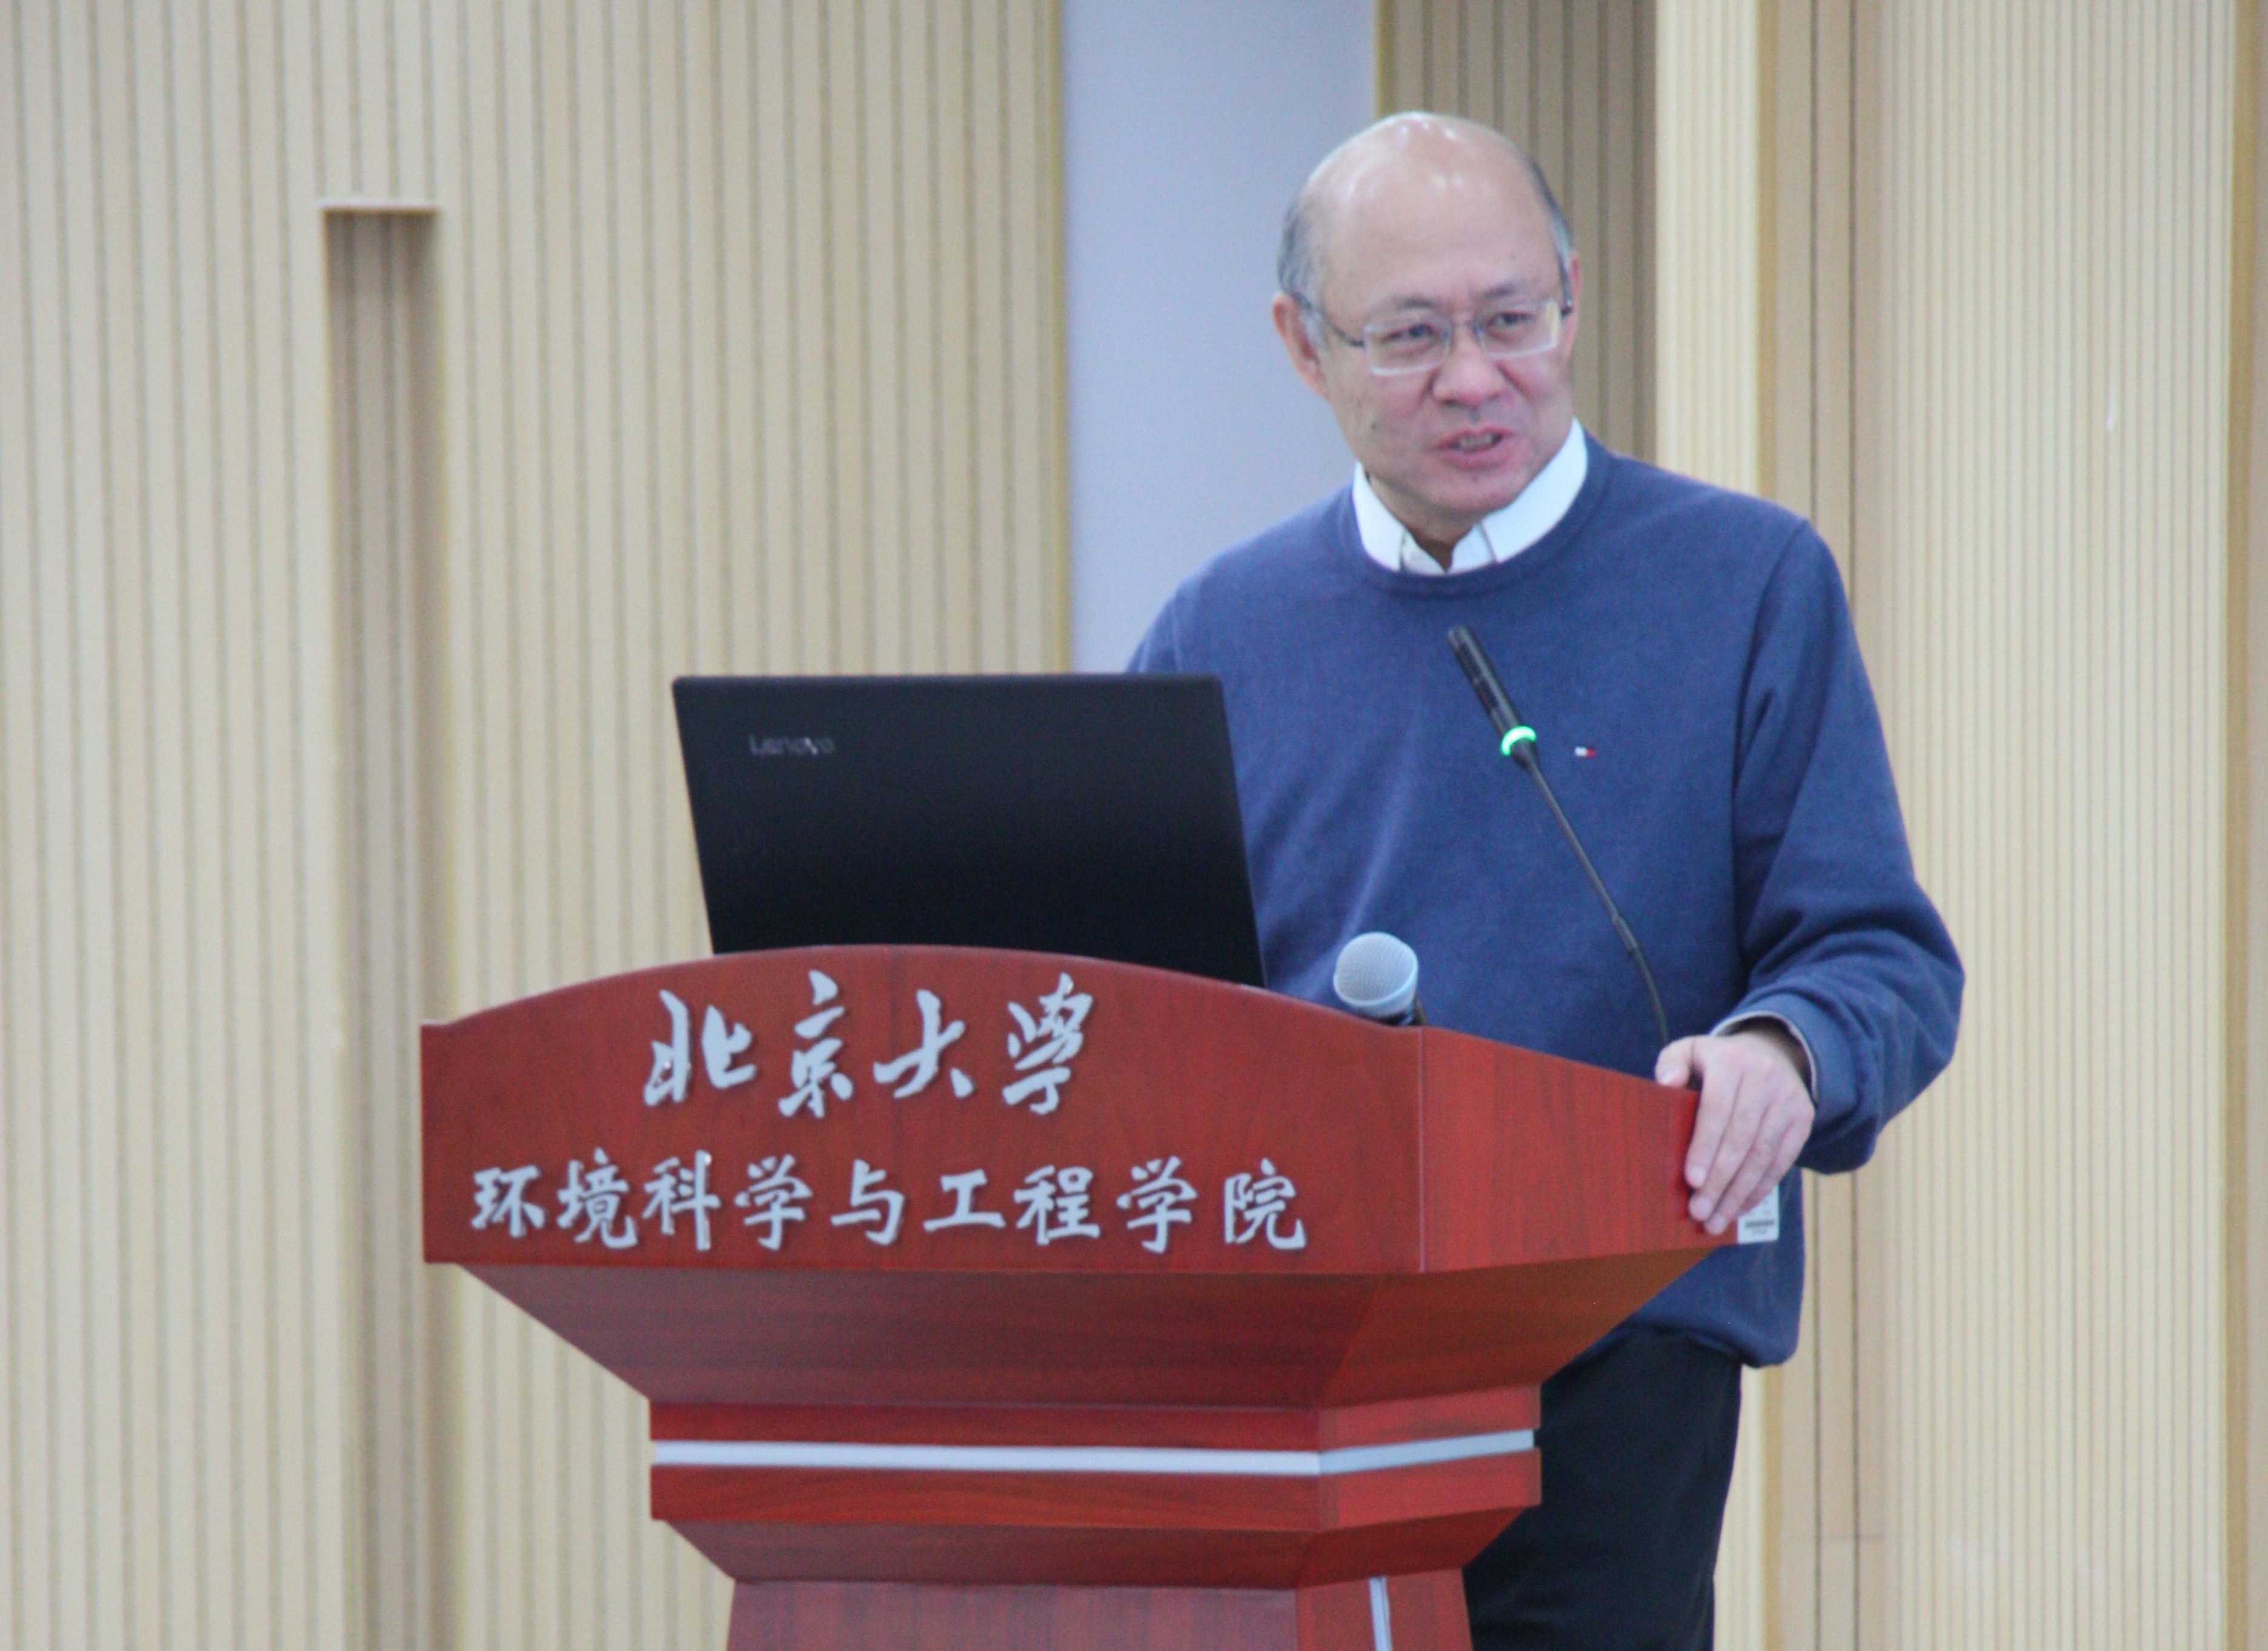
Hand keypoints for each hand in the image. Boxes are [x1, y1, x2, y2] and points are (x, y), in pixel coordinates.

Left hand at [1655, 1026, 1813, 1235]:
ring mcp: (1788, 1100)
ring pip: (1763, 1155)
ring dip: (1739, 1193)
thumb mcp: (1690, 1051)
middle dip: (1720, 1180)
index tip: (1691, 1180)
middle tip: (1699, 1212)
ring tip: (1715, 1221)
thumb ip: (1672, 1063)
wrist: (1769, 1053)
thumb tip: (1667, 1084)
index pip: (1718, 1109)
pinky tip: (1739, 1208)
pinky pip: (1781, 1162)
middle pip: (1742, 1138)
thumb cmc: (1715, 1063)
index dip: (1705, 1146)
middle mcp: (1765, 1078)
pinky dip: (1759, 1189)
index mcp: (1732, 1062)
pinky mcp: (1803, 1120)